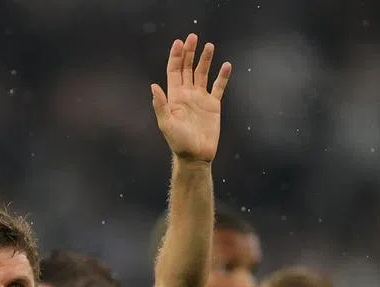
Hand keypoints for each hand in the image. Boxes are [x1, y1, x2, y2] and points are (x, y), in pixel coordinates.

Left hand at [151, 33, 231, 162]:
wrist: (195, 156)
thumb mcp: (167, 124)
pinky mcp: (213, 105)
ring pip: (203, 74)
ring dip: (205, 60)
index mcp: (174, 97)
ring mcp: (200, 99)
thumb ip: (160, 105)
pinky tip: (226, 65)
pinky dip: (222, 76)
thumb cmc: (178, 142)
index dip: (175, 57)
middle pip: (187, 68)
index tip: (179, 43)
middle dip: (189, 53)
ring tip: (209, 45)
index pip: (174, 71)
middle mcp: (187, 95)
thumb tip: (154, 86)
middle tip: (192, 37)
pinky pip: (218, 87)